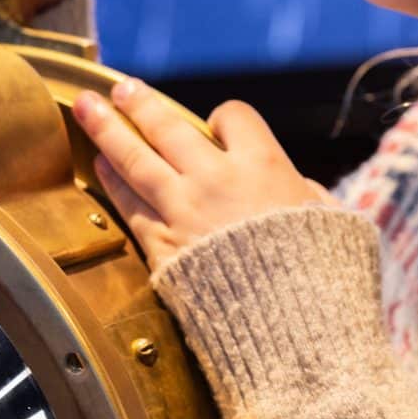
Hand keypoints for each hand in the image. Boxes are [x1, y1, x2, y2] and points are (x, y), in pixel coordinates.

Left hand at [72, 78, 328, 269]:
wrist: (291, 331)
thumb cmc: (322, 278)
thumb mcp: (331, 222)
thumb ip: (304, 195)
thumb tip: (294, 188)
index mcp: (264, 166)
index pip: (233, 117)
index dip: (225, 118)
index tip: (218, 125)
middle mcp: (216, 180)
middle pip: (167, 128)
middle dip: (140, 103)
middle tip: (119, 87)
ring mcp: (183, 212)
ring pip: (135, 159)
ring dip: (107, 130)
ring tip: (86, 108)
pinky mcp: (163, 248)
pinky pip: (130, 205)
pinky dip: (113, 182)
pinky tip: (100, 166)